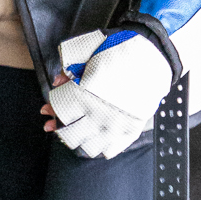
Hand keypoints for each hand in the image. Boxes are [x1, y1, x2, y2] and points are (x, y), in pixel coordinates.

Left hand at [44, 31, 171, 159]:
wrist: (152, 55)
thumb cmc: (120, 50)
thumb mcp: (88, 49)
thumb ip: (69, 67)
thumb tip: (57, 81)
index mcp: (84, 94)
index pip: (59, 111)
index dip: (50, 109)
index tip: (48, 108)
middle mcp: (98, 114)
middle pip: (69, 133)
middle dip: (58, 127)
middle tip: (53, 124)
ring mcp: (115, 126)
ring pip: (88, 146)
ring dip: (77, 140)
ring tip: (73, 132)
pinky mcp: (130, 131)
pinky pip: (110, 150)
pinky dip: (99, 148)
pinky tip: (94, 140)